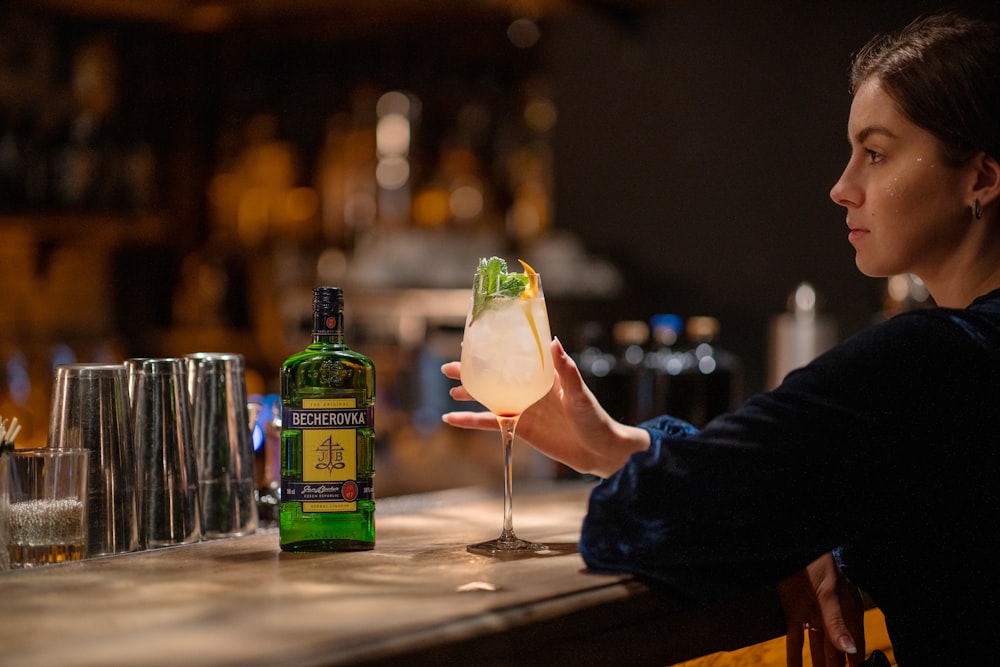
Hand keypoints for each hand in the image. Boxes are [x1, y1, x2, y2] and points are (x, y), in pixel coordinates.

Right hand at [440, 337, 649, 477]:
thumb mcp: (580, 393)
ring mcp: (523, 409)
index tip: (473, 341)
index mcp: (544, 376)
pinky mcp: (520, 428)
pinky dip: (471, 421)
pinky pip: (491, 423)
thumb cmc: (595, 418)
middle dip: (473, 371)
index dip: (494, 348)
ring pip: (490, 398)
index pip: (515, 356)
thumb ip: (566, 371)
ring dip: (470, 393)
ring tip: (449, 389)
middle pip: (496, 376)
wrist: (600, 451)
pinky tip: (452, 419)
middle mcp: (530, 389)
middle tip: (449, 366)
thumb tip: (554, 341)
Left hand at [778, 553, 864, 666]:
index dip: (855, 663)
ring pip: (817, 649)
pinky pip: (795, 639)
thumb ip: (837, 622)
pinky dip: (794, 656)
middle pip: (835, 651)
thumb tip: (850, 649)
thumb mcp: (829, 592)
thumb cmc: (818, 562)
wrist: (794, 548)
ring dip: (817, 666)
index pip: (855, 645)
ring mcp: (813, 615)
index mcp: (848, 611)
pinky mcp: (794, 612)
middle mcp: (832, 617)